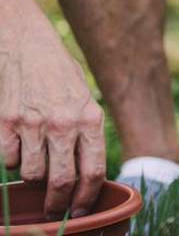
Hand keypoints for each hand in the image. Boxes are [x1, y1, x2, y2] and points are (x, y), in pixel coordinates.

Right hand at [0, 33, 105, 218]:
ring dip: (34, 179)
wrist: (26, 44)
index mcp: (90, 118)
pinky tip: (18, 148)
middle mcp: (63, 124)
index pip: (93, 171)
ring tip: (37, 166)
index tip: (81, 210)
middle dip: (59, 204)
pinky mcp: (6, 123)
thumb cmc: (59, 75)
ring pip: (31, 175)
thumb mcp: (85, 99)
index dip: (87, 197)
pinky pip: (7, 160)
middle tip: (56, 211)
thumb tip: (87, 174)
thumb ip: (86, 133)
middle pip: (61, 181)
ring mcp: (32, 125)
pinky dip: (12, 161)